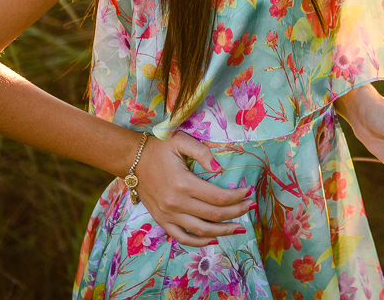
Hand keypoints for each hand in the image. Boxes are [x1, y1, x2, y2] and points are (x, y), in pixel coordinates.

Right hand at [131, 131, 253, 246]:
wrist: (132, 160)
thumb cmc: (158, 147)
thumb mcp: (180, 141)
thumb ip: (202, 152)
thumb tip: (220, 169)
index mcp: (183, 183)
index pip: (218, 197)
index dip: (237, 196)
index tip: (249, 191)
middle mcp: (176, 203)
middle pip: (214, 215)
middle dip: (236, 212)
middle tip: (251, 207)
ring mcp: (168, 215)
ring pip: (201, 231)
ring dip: (223, 231)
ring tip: (240, 227)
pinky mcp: (162, 220)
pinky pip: (182, 237)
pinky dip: (199, 242)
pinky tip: (213, 239)